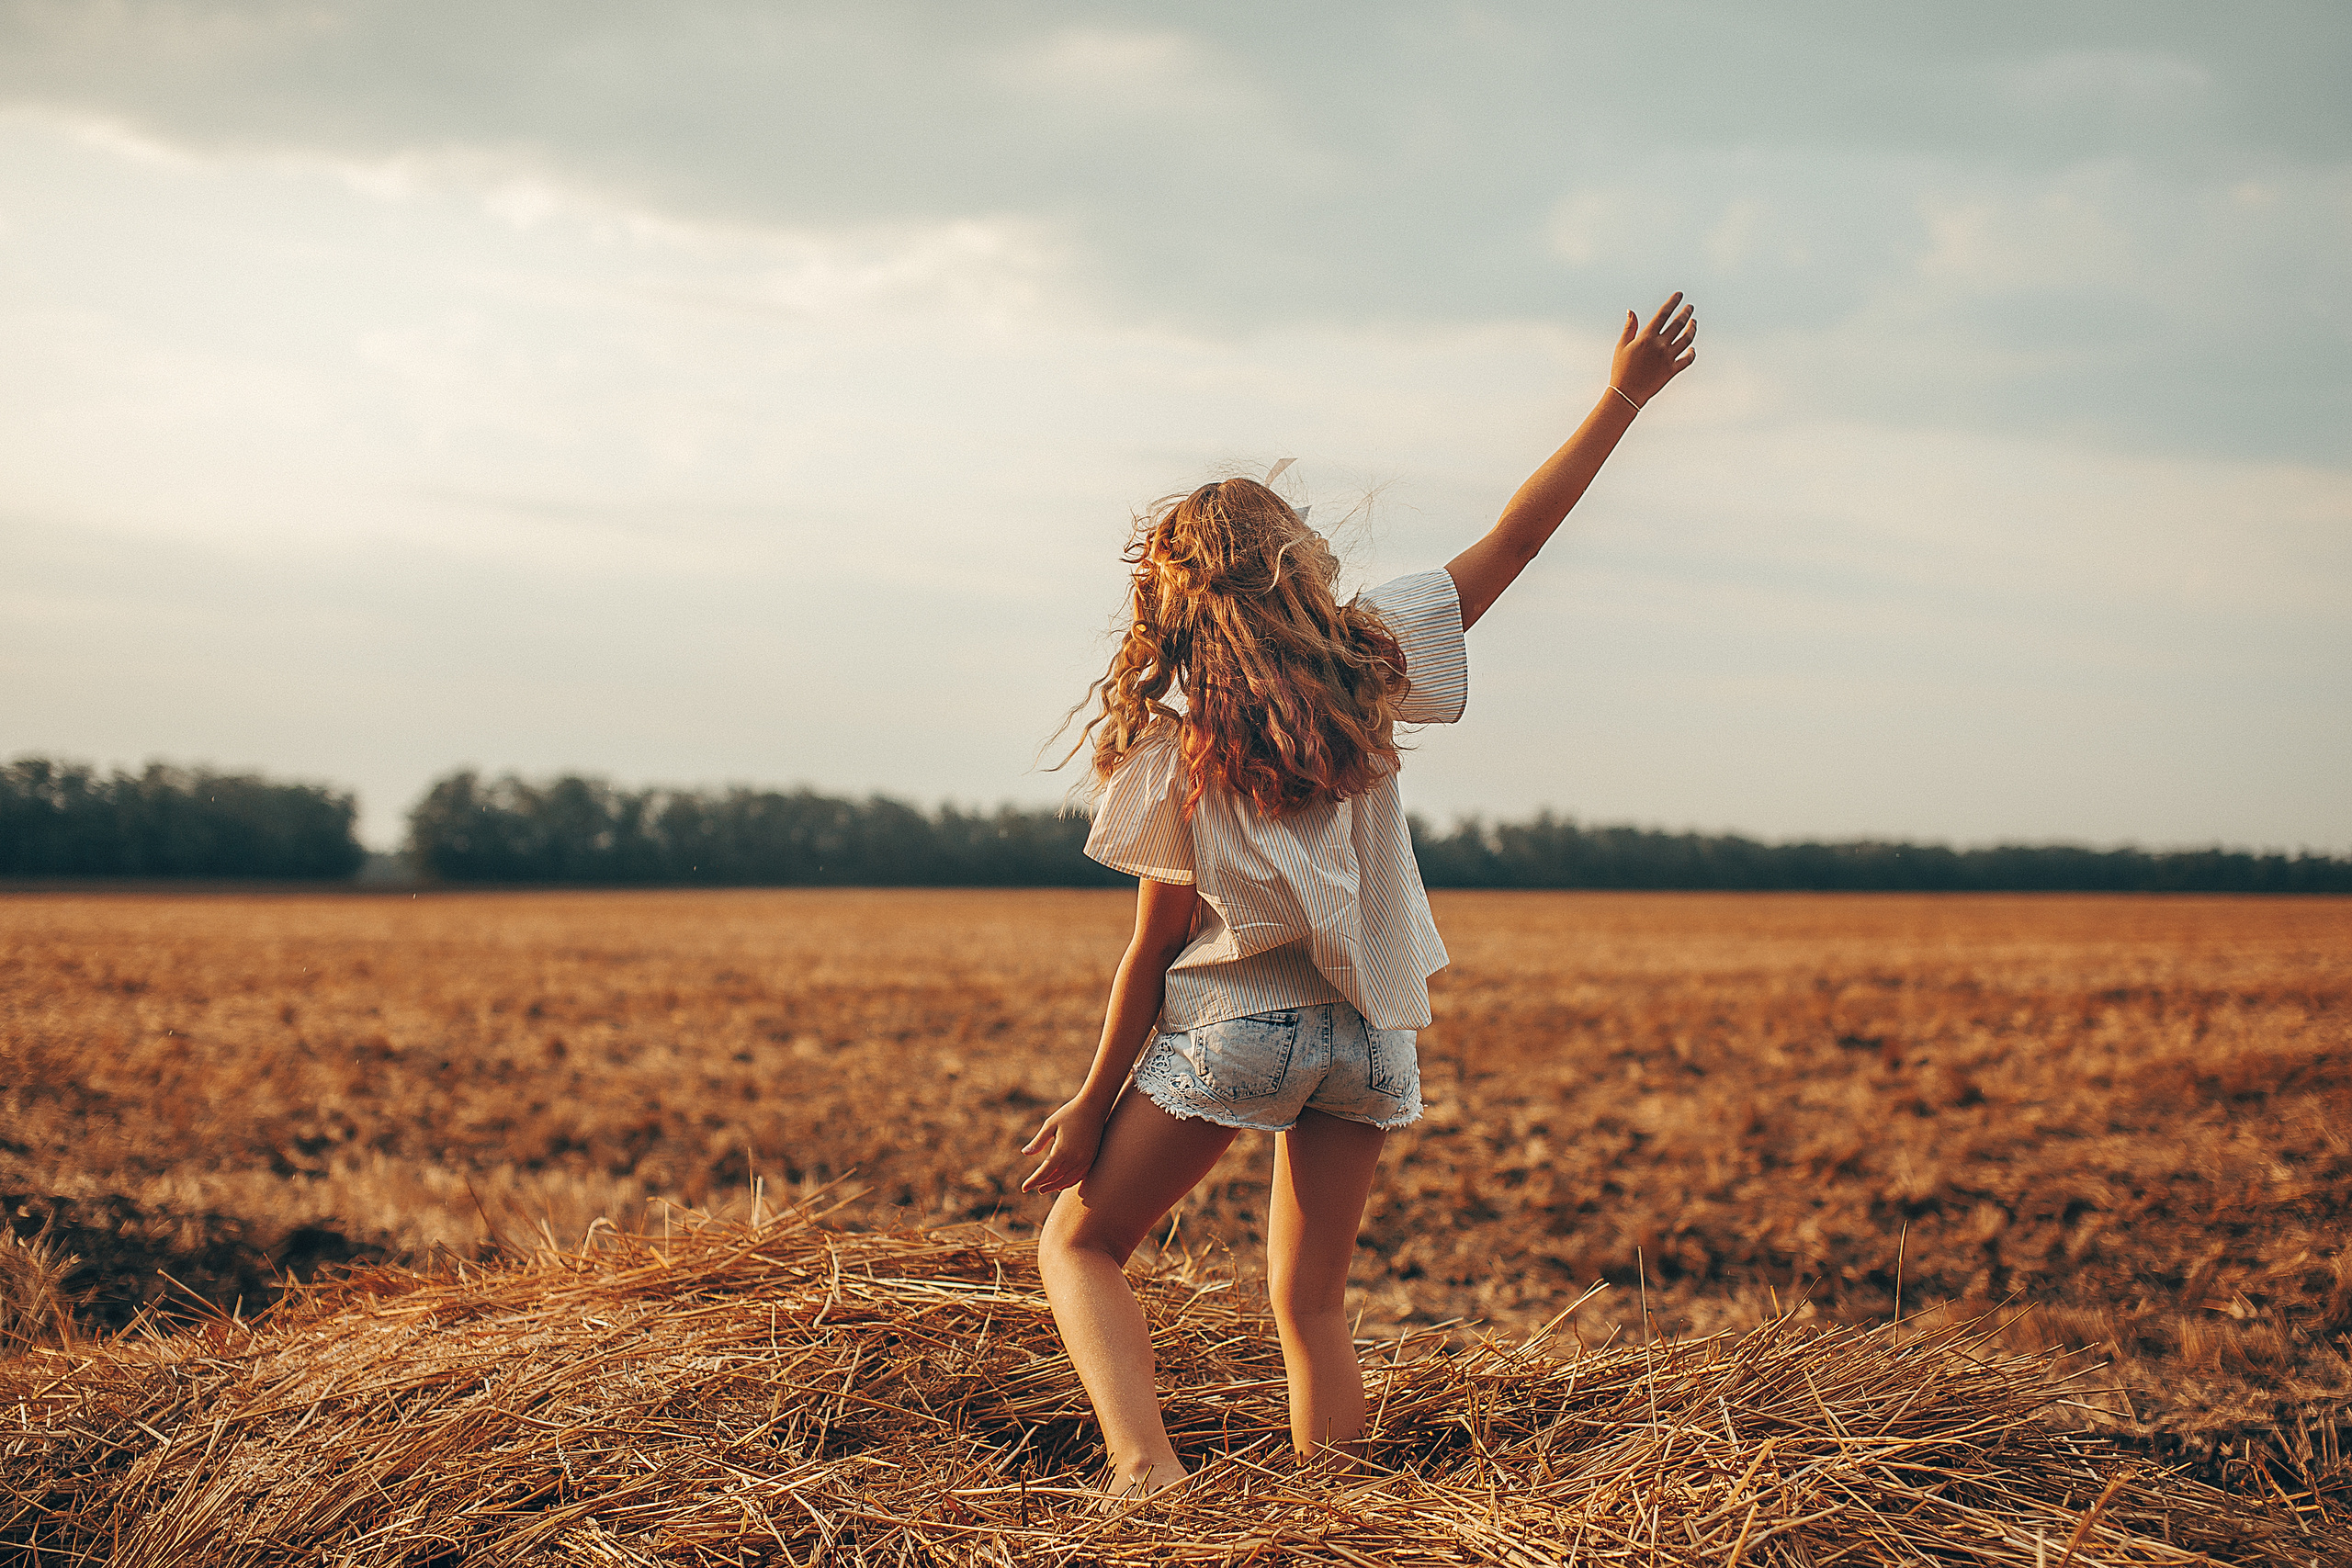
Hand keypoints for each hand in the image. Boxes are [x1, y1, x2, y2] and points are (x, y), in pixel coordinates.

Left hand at [1019, 1099, 1107, 1193]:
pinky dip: (1069, 1182)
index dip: (1033, 1181)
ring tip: (1045, 1188)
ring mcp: (1085, 1160)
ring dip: (1056, 1186)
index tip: (1024, 1188)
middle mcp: (1075, 1158)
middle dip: (1044, 1184)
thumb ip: (1038, 1141)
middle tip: (1034, 1188)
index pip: (1045, 1172)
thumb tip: (1025, 1153)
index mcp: (1062, 1150)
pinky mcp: (1092, 1158)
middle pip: (1056, 1178)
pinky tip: (1063, 1183)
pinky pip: (1080, 1176)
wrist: (1094, 1106)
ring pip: (1068, 1180)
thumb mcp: (1050, 1125)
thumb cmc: (1069, 1113)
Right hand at [1609, 291, 1695, 408]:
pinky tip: (1692, 348)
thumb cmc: (1621, 369)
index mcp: (1647, 337)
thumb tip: (1631, 311)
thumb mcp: (1621, 346)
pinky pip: (1687, 360)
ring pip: (1687, 339)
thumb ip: (1630, 327)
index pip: (1663, 314)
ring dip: (1692, 328)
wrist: (1626, 394)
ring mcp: (1668, 358)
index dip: (1673, 302)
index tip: (1679, 295)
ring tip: (1693, 322)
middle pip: (1678, 324)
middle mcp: (1660, 346)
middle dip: (1686, 313)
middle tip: (1690, 307)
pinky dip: (1692, 353)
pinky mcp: (1672, 371)